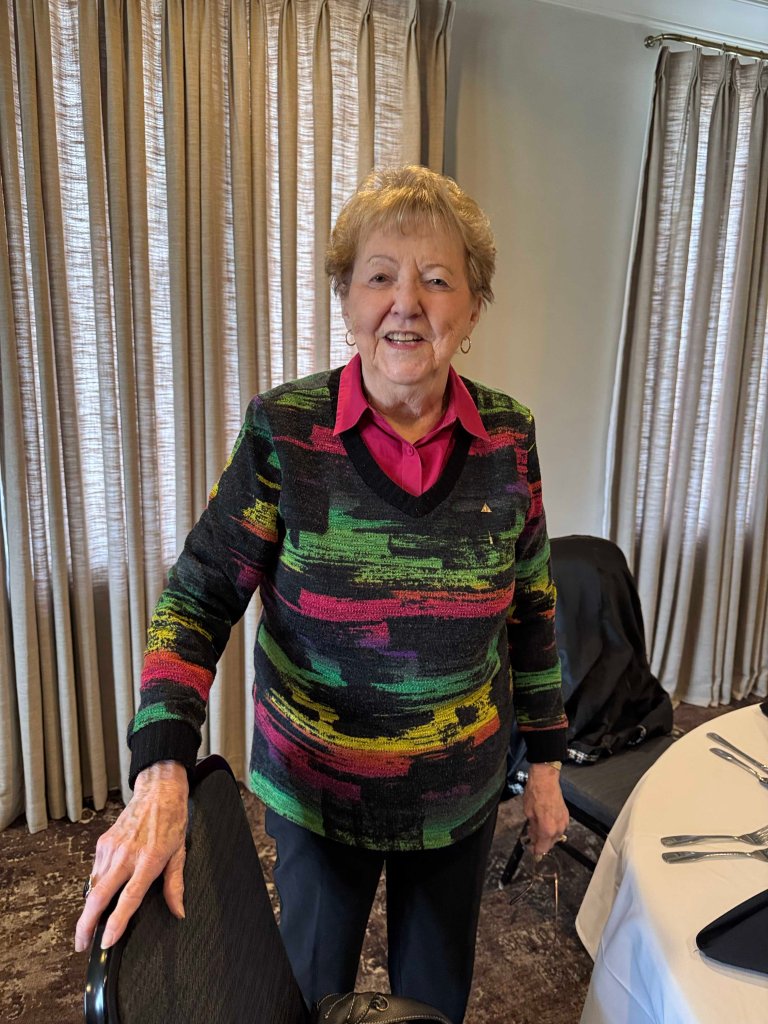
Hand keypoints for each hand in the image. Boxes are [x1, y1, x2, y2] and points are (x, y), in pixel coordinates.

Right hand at [74, 760, 188, 952]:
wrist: (157, 791)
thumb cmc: (171, 820)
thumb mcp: (180, 853)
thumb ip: (175, 885)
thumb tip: (179, 911)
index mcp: (148, 860)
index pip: (129, 898)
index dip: (116, 923)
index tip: (106, 942)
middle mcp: (126, 855)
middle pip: (99, 896)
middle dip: (87, 924)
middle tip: (83, 944)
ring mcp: (111, 848)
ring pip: (93, 885)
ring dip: (89, 908)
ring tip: (89, 925)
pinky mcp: (103, 843)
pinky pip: (95, 871)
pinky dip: (95, 886)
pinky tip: (99, 895)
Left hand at [522, 762, 568, 858]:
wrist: (546, 780)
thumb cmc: (535, 794)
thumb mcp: (528, 813)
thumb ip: (533, 829)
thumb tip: (533, 838)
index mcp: (547, 829)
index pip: (542, 849)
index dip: (535, 851)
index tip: (531, 849)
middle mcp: (558, 828)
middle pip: (550, 845)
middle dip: (540, 843)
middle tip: (531, 836)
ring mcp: (564, 822)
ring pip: (555, 837)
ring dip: (546, 836)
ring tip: (536, 827)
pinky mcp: (566, 816)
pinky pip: (558, 828)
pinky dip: (552, 828)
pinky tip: (544, 821)